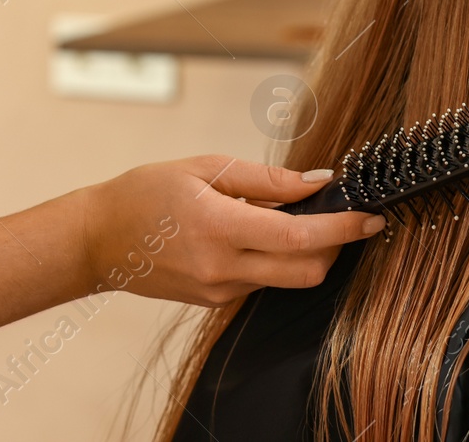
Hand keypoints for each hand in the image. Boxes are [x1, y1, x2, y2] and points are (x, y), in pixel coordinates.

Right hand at [78, 156, 380, 306]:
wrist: (96, 240)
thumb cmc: (146, 193)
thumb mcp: (206, 168)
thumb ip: (267, 180)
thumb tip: (319, 181)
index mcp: (220, 228)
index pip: (300, 238)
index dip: (344, 229)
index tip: (372, 217)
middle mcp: (223, 268)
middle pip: (306, 272)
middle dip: (337, 248)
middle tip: (345, 216)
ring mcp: (219, 290)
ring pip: (287, 279)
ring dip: (305, 252)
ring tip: (289, 215)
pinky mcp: (214, 300)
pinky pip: (261, 281)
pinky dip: (275, 258)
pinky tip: (257, 231)